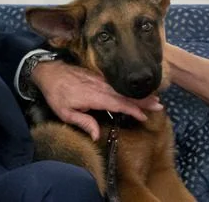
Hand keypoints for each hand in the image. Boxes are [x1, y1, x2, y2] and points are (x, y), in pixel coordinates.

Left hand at [31, 60, 163, 140]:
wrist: (49, 72)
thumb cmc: (56, 94)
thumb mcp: (65, 113)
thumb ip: (83, 123)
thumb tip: (96, 136)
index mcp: (93, 97)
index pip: (117, 104)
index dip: (132, 109)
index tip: (144, 115)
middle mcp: (100, 87)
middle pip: (125, 95)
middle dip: (143, 100)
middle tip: (159, 105)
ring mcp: (100, 81)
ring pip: (123, 89)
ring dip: (139, 94)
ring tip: (155, 99)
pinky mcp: (99, 78)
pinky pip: (117, 85)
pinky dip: (129, 89)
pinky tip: (136, 92)